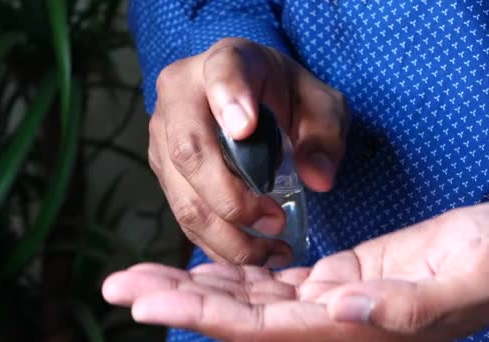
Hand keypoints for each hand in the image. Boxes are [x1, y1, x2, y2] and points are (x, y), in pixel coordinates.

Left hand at [102, 202, 488, 340]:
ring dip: (192, 286)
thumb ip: (410, 310)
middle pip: (239, 319)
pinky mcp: (332, 284)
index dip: (205, 317)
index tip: (149, 300)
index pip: (264, 331)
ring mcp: (327, 305)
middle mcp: (330, 326)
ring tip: (140, 274)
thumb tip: (339, 312)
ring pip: (247, 299)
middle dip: (177, 302)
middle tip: (118, 285)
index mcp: (355, 332)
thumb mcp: (475, 278)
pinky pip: (270, 282)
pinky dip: (231, 273)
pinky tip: (198, 265)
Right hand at [148, 37, 348, 266]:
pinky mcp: (164, 172)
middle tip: (275, 220)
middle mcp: (180, 97)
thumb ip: (324, 135)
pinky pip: (183, 216)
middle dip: (232, 198)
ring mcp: (164, 136)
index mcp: (224, 62)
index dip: (230, 100)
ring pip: (182, 196)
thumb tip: (319, 178)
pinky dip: (216, 244)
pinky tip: (251, 256)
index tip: (247, 128)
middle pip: (189, 152)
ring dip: (226, 234)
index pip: (221, 75)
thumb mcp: (319, 105)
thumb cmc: (285, 97)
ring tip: (271, 251)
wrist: (250, 98)